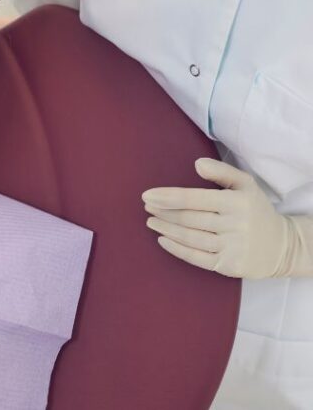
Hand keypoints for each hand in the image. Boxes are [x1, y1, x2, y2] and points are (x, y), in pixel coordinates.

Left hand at [143, 158, 312, 278]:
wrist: (282, 246)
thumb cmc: (255, 210)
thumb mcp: (245, 185)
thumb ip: (221, 171)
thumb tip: (197, 163)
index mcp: (237, 202)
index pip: (194, 198)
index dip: (167, 197)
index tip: (147, 196)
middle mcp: (235, 225)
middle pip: (188, 218)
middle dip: (163, 212)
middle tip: (147, 208)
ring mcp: (232, 247)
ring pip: (189, 238)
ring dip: (165, 229)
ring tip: (151, 221)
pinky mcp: (229, 265)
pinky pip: (196, 257)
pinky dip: (176, 249)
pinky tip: (162, 239)